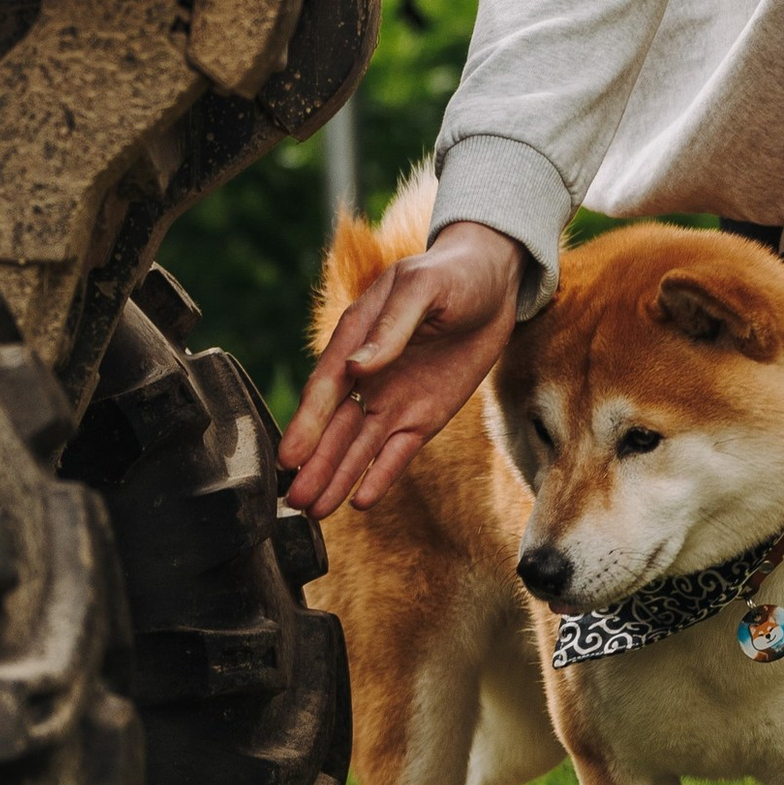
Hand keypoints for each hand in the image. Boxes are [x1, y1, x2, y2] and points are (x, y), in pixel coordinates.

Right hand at [280, 218, 525, 518]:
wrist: (494, 280)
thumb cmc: (451, 273)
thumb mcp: (422, 287)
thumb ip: (390, 328)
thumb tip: (357, 366)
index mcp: (356, 338)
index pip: (327, 389)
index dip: (308, 425)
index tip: (289, 458)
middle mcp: (368, 376)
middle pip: (336, 427)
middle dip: (315, 464)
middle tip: (293, 500)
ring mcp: (394, 398)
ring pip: (360, 446)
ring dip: (338, 477)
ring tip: (314, 511)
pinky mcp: (424, 415)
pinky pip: (398, 451)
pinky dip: (381, 475)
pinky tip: (361, 501)